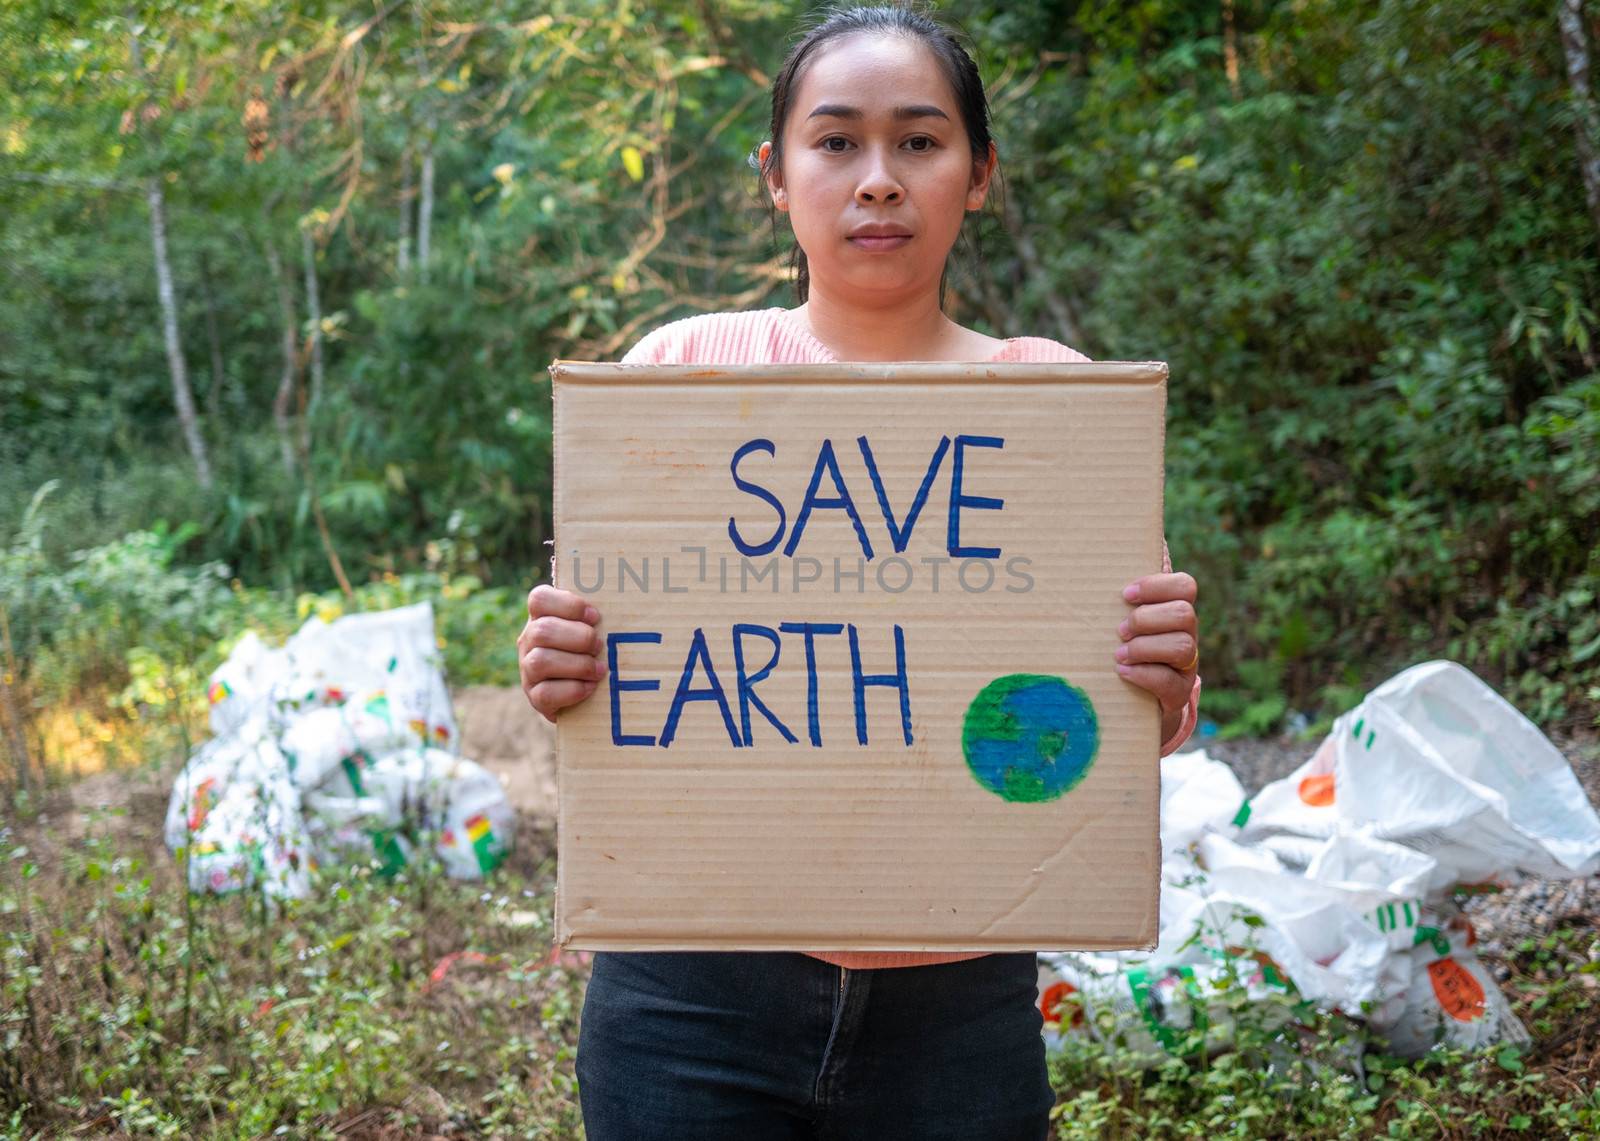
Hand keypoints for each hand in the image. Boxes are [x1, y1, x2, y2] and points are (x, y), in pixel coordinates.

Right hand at [518, 584, 605, 723]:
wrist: (588, 696)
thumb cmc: (595, 651)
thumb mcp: (594, 628)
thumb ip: (598, 616)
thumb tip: (629, 600)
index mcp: (541, 617)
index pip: (539, 599)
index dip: (569, 605)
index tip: (595, 616)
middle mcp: (528, 641)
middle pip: (542, 631)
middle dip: (579, 638)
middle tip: (599, 646)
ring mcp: (528, 670)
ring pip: (540, 661)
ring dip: (578, 664)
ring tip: (599, 669)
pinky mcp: (535, 697)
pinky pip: (546, 693)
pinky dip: (573, 690)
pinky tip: (590, 687)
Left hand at [1115, 572, 1198, 741]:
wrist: (1136, 702)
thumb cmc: (1124, 650)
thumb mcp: (1125, 625)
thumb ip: (1120, 604)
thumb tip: (1091, 571)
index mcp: (1176, 612)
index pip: (1185, 586)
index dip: (1156, 586)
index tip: (1126, 594)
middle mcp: (1188, 635)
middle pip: (1184, 614)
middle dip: (1146, 620)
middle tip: (1120, 631)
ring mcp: (1187, 665)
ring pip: (1182, 646)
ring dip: (1143, 648)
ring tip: (1119, 655)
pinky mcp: (1179, 692)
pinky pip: (1169, 681)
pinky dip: (1142, 674)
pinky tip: (1122, 672)